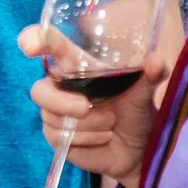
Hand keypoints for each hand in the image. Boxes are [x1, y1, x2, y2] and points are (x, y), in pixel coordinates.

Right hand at [19, 25, 167, 183]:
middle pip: (39, 91)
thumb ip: (151, 74)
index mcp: (77, 65)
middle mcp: (61, 86)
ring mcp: (55, 113)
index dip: (34, 40)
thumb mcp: (145, 91)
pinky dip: (86, 139)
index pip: (49, 46)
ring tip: (110, 126)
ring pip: (53, 118)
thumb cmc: (136, 111)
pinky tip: (102, 138)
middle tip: (87, 107)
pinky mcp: (56, 137)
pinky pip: (60, 137)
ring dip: (87, 124)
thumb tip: (156, 61)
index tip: (31, 45)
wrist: (139, 148)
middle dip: (62, 102)